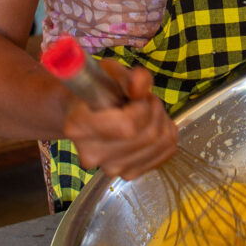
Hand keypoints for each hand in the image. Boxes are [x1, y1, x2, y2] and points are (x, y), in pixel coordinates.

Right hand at [61, 58, 178, 179]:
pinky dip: (166, 135)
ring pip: (160, 145)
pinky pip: (165, 153)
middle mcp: (93, 154)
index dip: (142, 107)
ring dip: (162, 122)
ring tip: (145, 111)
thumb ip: (128, 78)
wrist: (83, 112)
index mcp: (79, 127)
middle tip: (145, 99)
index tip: (136, 95)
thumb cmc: (95, 89)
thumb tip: (140, 84)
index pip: (128, 126)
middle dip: (155, 111)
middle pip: (148, 137)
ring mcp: (110, 168)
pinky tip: (151, 125)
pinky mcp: (128, 174)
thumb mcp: (110, 72)